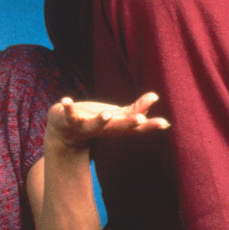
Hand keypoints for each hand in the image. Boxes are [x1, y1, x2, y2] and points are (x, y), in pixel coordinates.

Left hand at [46, 92, 169, 148]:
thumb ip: (134, 109)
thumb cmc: (94, 121)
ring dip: (101, 120)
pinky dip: (67, 108)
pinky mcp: (69, 121)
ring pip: (95, 125)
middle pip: (118, 128)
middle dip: (129, 124)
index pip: (136, 128)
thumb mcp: (115, 116)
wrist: (64, 133)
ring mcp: (86, 127)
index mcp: (116, 127)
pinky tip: (66, 100)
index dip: (150, 126)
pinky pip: (68, 115)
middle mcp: (103, 130)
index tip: (164, 123)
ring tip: (107, 113)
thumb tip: (154, 96)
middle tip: (140, 120)